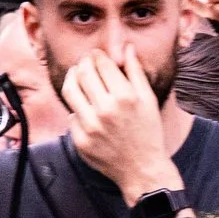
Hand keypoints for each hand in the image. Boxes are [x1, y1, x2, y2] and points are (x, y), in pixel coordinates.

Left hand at [62, 48, 177, 199]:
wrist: (143, 170)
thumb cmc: (149, 133)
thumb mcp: (148, 100)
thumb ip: (136, 72)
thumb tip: (126, 47)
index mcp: (124, 97)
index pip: (101, 63)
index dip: (97, 55)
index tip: (96, 55)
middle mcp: (105, 110)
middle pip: (83, 73)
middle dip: (83, 63)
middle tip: (85, 63)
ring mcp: (91, 127)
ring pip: (70, 90)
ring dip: (72, 79)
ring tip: (77, 77)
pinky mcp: (81, 141)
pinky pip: (71, 115)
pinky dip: (77, 109)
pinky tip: (85, 108)